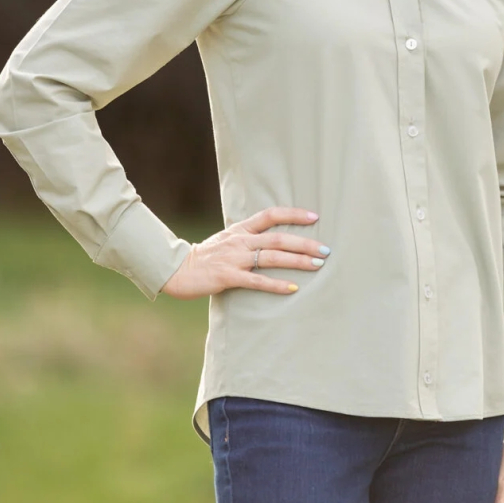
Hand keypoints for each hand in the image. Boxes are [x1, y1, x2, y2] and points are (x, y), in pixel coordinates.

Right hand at [159, 206, 329, 299]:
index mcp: (240, 229)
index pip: (271, 215)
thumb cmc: (205, 256)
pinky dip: (276, 284)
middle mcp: (239, 240)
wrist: (177, 270)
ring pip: (271, 257)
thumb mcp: (227, 239)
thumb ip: (248, 237)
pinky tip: (293, 288)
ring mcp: (233, 258)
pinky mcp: (227, 277)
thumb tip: (273, 237)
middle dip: (304, 243)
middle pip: (278, 238)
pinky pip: (256, 281)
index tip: (315, 216)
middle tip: (326, 250)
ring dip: (297, 261)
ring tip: (317, 265)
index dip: (294, 214)